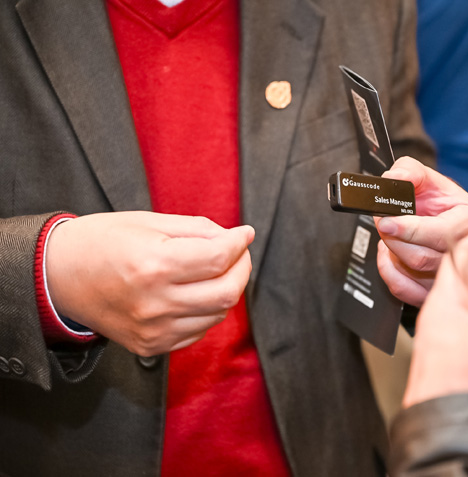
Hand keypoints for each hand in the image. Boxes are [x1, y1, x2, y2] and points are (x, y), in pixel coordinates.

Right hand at [45, 211, 254, 355]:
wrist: (57, 276)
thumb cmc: (101, 241)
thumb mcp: (149, 221)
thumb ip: (197, 230)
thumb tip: (236, 238)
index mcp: (153, 265)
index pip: (219, 259)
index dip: (239, 244)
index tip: (243, 234)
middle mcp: (155, 303)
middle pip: (227, 293)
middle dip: (242, 269)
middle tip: (237, 253)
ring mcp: (153, 330)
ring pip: (217, 315)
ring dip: (226, 290)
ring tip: (213, 270)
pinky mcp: (150, 345)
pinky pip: (198, 332)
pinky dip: (207, 311)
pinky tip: (194, 293)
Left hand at [375, 156, 467, 305]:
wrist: (439, 222)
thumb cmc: (437, 203)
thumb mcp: (427, 178)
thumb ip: (410, 171)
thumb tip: (395, 178)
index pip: (442, 233)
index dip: (410, 229)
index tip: (387, 221)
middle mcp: (467, 253)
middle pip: (423, 258)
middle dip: (394, 239)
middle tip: (382, 223)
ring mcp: (451, 276)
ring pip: (412, 276)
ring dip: (391, 254)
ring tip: (391, 234)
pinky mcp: (433, 292)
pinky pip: (404, 290)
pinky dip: (389, 272)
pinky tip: (389, 255)